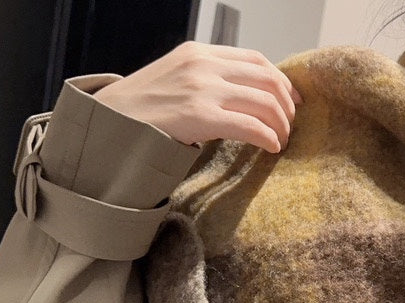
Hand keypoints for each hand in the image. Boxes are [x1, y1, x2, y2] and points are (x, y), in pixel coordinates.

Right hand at [92, 40, 302, 153]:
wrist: (112, 121)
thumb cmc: (144, 107)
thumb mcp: (176, 77)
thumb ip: (207, 79)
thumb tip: (243, 96)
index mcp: (199, 52)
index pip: (255, 59)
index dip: (282, 81)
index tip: (292, 100)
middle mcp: (203, 65)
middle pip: (267, 78)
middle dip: (286, 104)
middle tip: (289, 124)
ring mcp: (201, 88)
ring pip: (263, 102)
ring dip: (280, 124)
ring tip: (281, 139)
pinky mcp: (200, 115)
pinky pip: (249, 126)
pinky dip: (268, 137)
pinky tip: (272, 148)